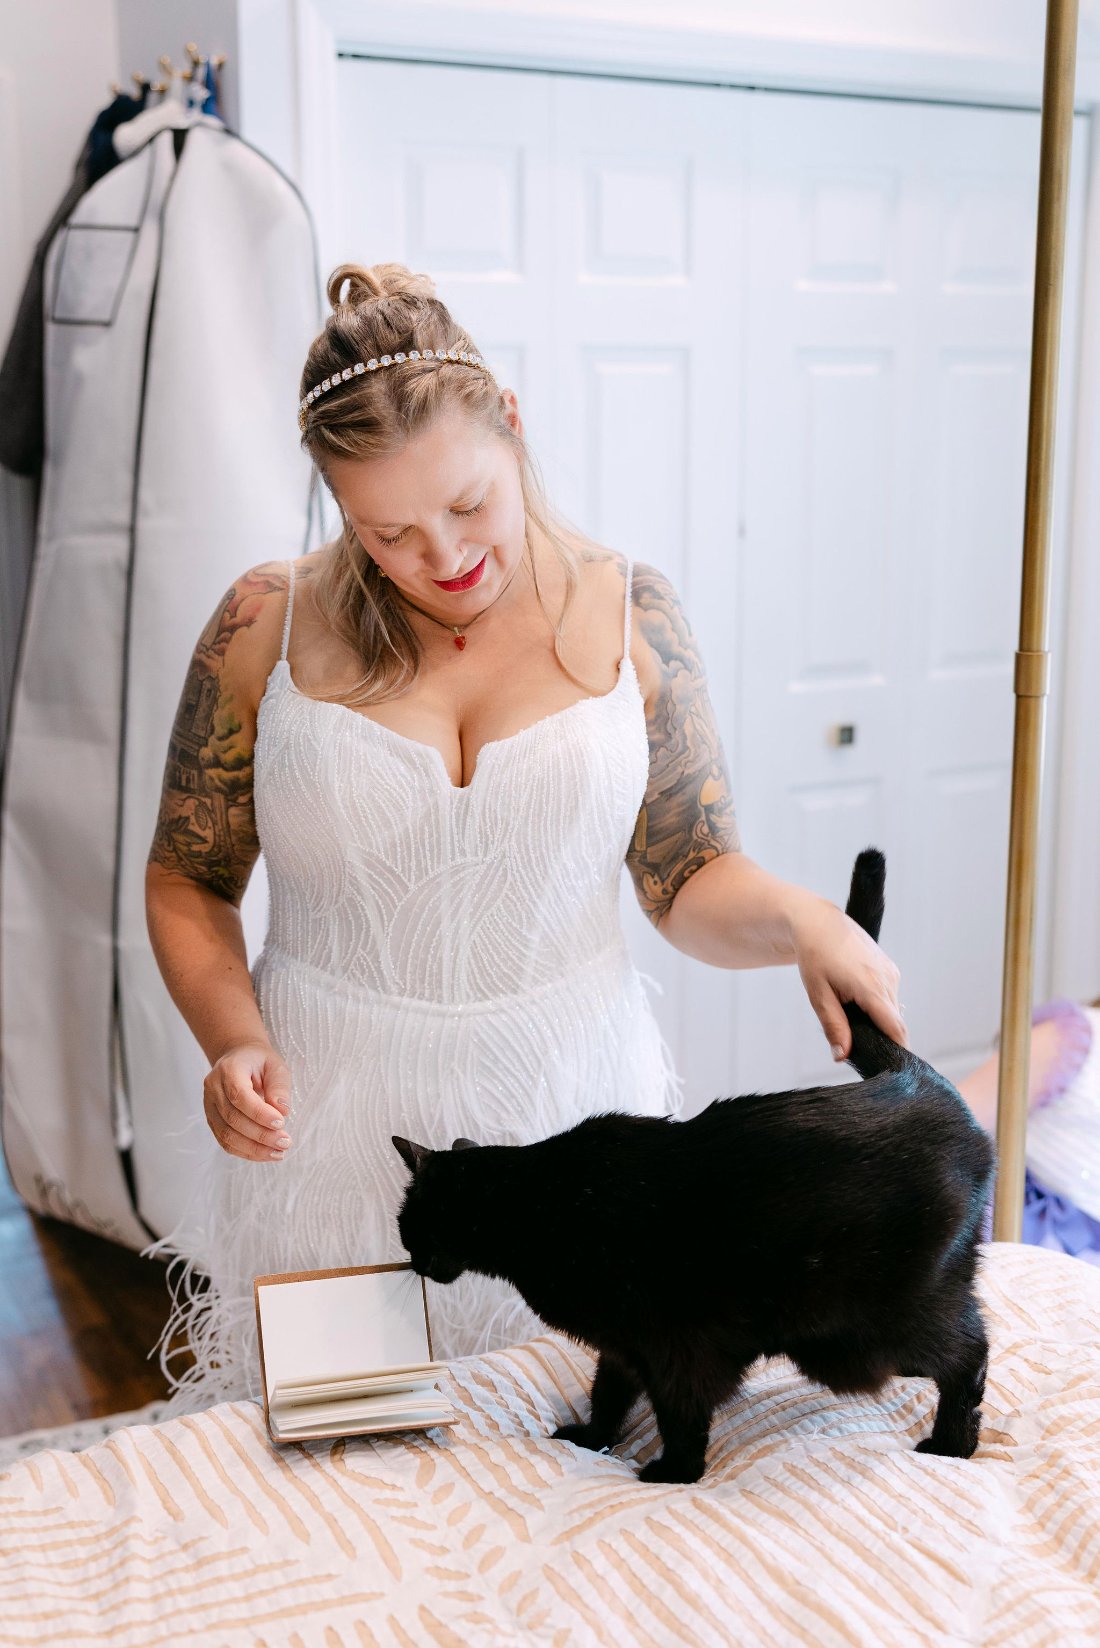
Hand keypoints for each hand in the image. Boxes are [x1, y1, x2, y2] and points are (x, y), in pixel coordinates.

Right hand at [203, 1040, 292, 1159]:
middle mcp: (213, 1088)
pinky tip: (265, 1154)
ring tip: (278, 1153)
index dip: (259, 1113)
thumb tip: (282, 1112)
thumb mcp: (276, 1065)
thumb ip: (279, 1086)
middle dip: (261, 1135)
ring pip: (226, 1135)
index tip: (281, 1123)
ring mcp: (209, 1106)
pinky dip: (245, 1152)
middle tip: (285, 1142)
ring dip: (254, 1149)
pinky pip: (225, 1141)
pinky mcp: (212, 1120)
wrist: (238, 1059)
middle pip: (232, 1119)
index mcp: (229, 1070)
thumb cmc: (260, 1062)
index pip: (239, 1096)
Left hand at [789, 895, 906, 1059]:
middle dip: (881, 1038)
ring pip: (891, 1011)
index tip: (892, 1069)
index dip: (897, 1051)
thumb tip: (842, 1056)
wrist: (818, 923)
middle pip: (894, 1023)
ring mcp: (891, 973)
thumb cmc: (814, 956)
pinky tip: (855, 1000)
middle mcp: (888, 980)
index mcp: (871, 987)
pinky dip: (877, 1006)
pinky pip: (889, 997)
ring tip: (850, 1015)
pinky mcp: (890, 969)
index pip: (896, 1030)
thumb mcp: (818, 995)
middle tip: (858, 1046)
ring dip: (877, 1020)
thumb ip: (834, 1027)